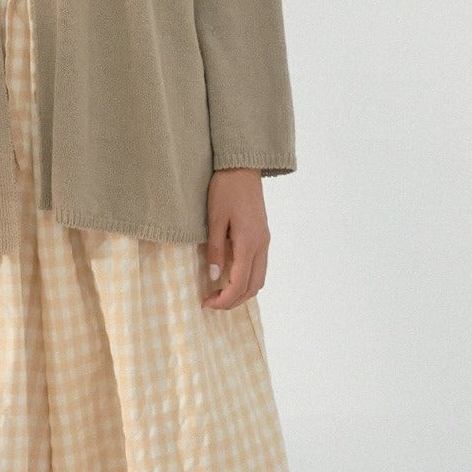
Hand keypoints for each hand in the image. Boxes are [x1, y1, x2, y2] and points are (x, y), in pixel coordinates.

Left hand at [201, 168, 268, 310]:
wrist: (242, 167)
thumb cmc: (225, 189)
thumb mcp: (214, 218)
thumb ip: (216, 249)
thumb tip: (214, 277)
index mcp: (249, 243)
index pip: (240, 283)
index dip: (224, 299)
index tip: (207, 304)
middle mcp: (262, 245)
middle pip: (253, 287)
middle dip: (233, 301)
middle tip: (211, 303)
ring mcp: (265, 241)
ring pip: (259, 279)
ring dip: (242, 292)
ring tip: (220, 293)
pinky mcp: (263, 236)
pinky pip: (260, 267)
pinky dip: (247, 279)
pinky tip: (231, 277)